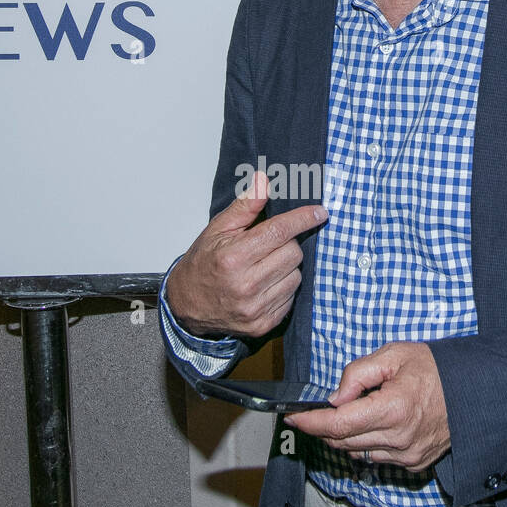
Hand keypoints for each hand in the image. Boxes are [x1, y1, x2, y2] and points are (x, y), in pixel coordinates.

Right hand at [167, 170, 326, 338]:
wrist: (187, 305)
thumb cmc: (202, 263)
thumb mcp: (217, 229)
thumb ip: (244, 206)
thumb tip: (264, 181)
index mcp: (233, 258)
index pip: (279, 232)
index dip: (302, 219)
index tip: (319, 212)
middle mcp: (246, 285)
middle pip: (293, 253)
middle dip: (286, 244)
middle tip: (268, 245)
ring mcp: (256, 308)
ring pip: (296, 276)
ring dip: (286, 267)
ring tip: (263, 266)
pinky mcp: (264, 324)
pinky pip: (291, 297)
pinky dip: (283, 287)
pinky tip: (264, 285)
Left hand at [285, 342, 450, 472]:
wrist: (474, 392)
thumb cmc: (435, 369)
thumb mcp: (394, 355)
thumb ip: (358, 373)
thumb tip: (334, 397)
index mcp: (394, 409)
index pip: (338, 424)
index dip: (310, 422)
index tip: (292, 417)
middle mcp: (400, 438)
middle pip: (343, 441)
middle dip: (322, 428)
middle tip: (312, 413)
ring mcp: (408, 455)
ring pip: (357, 452)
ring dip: (344, 437)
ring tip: (348, 414)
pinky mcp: (414, 463)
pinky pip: (376, 457)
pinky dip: (366, 443)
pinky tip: (373, 424)